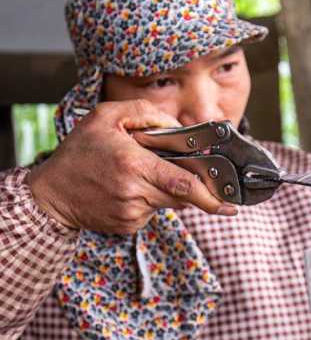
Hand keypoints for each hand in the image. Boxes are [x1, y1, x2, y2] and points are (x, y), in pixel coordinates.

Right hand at [25, 100, 238, 234]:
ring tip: (135, 175)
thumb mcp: (106, 116)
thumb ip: (147, 113)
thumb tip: (179, 127)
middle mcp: (134, 192)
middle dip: (191, 186)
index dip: (210, 195)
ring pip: (168, 201)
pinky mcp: (127, 226)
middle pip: (181, 194)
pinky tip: (126, 190)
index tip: (230, 204)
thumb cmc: (79, 153)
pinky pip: (152, 212)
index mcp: (134, 164)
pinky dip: (148, 199)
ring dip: (164, 188)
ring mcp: (131, 213)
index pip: (183, 183)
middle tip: (196, 179)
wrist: (50, 194)